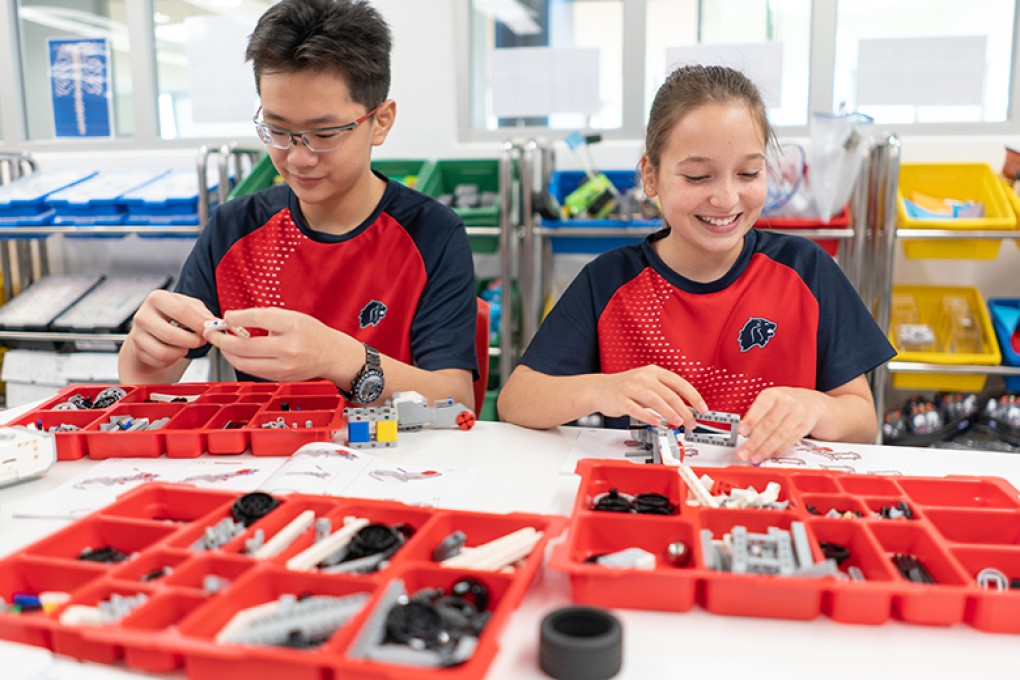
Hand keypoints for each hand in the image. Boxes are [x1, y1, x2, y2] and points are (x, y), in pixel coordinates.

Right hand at [127, 290, 214, 371]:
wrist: (153, 330)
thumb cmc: (174, 316)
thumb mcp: (189, 307)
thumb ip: (202, 313)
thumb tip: (213, 323)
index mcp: (157, 298)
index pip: (180, 311)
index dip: (198, 323)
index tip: (210, 330)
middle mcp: (143, 315)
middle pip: (170, 334)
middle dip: (191, 341)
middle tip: (202, 341)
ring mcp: (137, 334)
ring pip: (163, 352)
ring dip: (182, 352)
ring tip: (187, 346)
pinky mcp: (137, 350)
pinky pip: (159, 361)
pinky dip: (172, 360)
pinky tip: (174, 351)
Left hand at [205, 307, 361, 382]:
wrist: (332, 355)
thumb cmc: (312, 333)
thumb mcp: (293, 316)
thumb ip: (265, 317)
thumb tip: (235, 320)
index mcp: (292, 326)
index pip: (256, 319)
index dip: (235, 317)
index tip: (225, 317)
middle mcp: (288, 347)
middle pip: (244, 346)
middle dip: (222, 339)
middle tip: (212, 333)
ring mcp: (284, 366)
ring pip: (244, 363)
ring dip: (227, 353)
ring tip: (222, 344)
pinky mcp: (280, 377)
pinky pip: (252, 371)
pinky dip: (240, 362)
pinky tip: (236, 354)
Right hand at [593, 365, 706, 429]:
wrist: (599, 389)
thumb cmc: (626, 388)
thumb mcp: (648, 385)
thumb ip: (665, 395)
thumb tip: (686, 410)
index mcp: (654, 372)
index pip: (679, 383)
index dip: (693, 396)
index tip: (702, 408)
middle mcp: (644, 377)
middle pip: (669, 394)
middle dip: (684, 410)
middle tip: (691, 422)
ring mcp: (632, 388)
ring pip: (655, 400)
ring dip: (669, 413)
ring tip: (678, 423)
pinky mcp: (621, 399)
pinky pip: (636, 409)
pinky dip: (648, 416)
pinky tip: (657, 422)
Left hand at [737, 387, 825, 462]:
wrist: (811, 402)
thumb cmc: (783, 403)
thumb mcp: (769, 401)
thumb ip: (755, 415)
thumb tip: (741, 431)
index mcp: (773, 394)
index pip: (760, 407)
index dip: (750, 420)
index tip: (741, 432)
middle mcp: (786, 402)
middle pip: (769, 425)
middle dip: (755, 442)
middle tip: (744, 452)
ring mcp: (798, 413)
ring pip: (780, 435)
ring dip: (766, 449)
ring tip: (755, 457)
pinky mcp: (805, 425)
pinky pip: (791, 440)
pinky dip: (779, 449)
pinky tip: (770, 454)